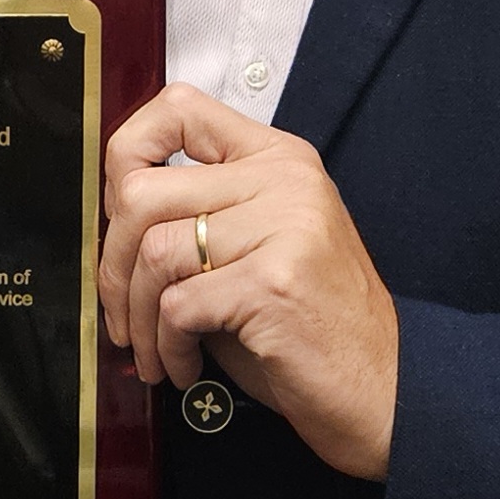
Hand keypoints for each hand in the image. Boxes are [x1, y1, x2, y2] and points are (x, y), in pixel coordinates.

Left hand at [101, 83, 399, 479]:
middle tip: (122, 310)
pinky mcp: (275, 282)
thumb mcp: (260, 246)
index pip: (178, 109)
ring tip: (154, 349)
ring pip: (155, 252)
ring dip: (138, 315)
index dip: (126, 153)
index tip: (117, 213)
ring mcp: (285, 226)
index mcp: (278, 158)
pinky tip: (184, 365)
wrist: (386, 390)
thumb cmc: (312, 326)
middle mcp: (283, 180)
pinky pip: (178, 304)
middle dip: (114, 264)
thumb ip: (201, 213)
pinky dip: (167, 345)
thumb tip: (115, 217)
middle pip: (143, 192)